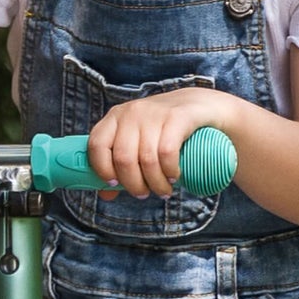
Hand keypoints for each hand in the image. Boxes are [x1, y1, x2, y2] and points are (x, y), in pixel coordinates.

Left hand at [86, 88, 234, 199]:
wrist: (201, 104)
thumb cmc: (165, 128)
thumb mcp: (139, 140)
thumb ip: (122, 164)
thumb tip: (106, 194)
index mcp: (116, 117)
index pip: (97, 144)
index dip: (102, 169)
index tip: (115, 184)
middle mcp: (132, 112)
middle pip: (123, 158)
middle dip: (133, 184)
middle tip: (144, 194)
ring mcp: (155, 113)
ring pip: (147, 159)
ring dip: (155, 183)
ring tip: (163, 191)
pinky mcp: (178, 117)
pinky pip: (167, 152)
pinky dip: (169, 171)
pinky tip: (173, 176)